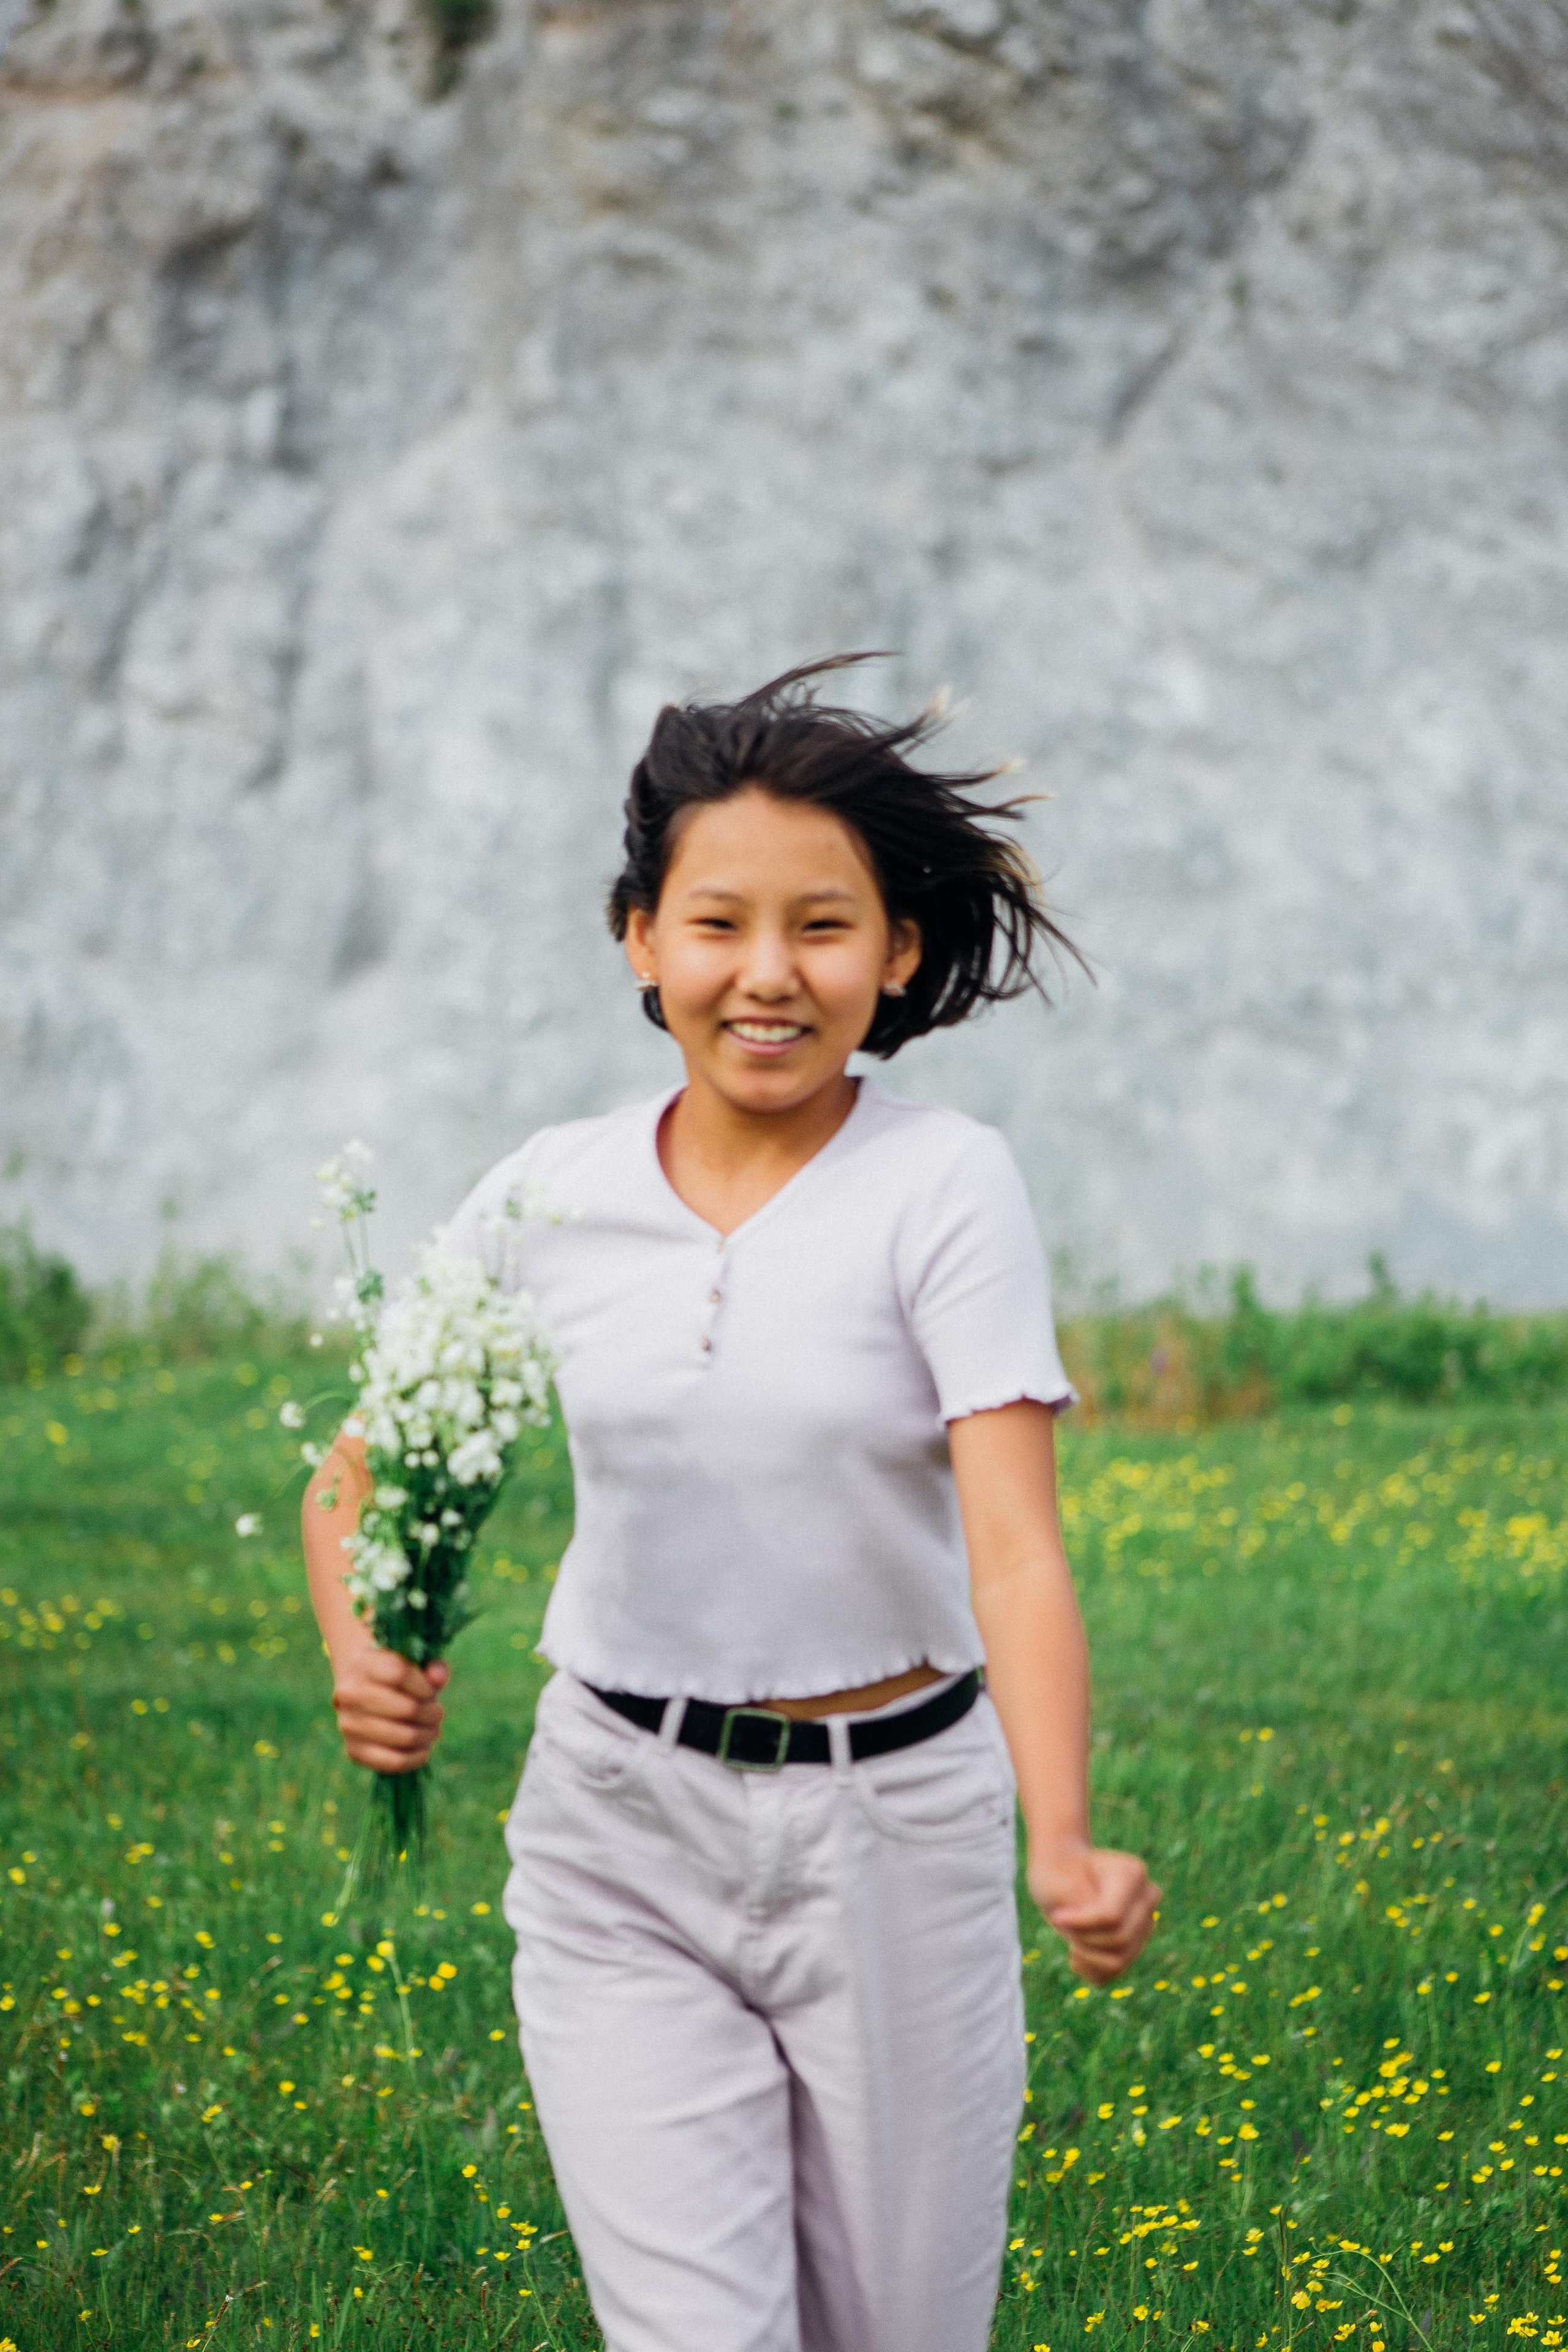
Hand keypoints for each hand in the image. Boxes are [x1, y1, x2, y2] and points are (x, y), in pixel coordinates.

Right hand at [332, 1647, 449, 1774]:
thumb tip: (438, 1680)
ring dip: (428, 1735)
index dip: (425, 1686)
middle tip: (437, 1714)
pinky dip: (416, 1758)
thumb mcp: (412, 1661)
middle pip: (407, 1709)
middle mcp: (350, 1694)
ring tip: (432, 1730)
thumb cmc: (394, 1676)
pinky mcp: (353, 1751)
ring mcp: (348, 1724)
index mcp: (364, 1663)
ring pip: (405, 1737)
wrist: (359, 1692)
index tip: (431, 1691)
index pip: (400, 1674)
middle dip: (433, 1714)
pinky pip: (394, 1762)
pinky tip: (423, 1749)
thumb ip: (432, 1666)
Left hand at [1028, 1836, 1160, 1983]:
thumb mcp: (1060, 1886)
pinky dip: (1088, 1968)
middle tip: (1062, 1921)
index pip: (1112, 1916)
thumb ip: (1085, 1916)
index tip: (1057, 1916)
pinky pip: (1112, 1974)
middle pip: (1119, 1939)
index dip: (1080, 1923)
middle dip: (1083, 1937)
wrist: (1060, 1873)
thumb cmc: (1058, 1874)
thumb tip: (1114, 1954)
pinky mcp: (1134, 1946)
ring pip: (1119, 1961)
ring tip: (1070, 1935)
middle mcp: (1147, 1899)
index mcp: (1133, 1873)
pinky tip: (1076, 1951)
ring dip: (1086, 1954)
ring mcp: (1144, 1924)